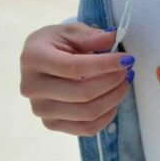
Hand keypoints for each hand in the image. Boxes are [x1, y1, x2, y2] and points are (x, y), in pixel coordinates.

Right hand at [19, 23, 134, 136]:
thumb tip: (114, 38)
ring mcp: (40, 109)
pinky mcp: (51, 124)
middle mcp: (32, 87)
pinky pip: (86, 128)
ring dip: (114, 98)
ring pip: (87, 113)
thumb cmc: (57, 44)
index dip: (104, 65)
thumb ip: (92, 36)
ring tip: (124, 83)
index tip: (127, 59)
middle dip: (113, 81)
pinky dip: (107, 116)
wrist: (40, 62)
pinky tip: (113, 100)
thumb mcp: (72, 32)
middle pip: (82, 93)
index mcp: (33, 59)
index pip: (73, 67)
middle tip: (128, 70)